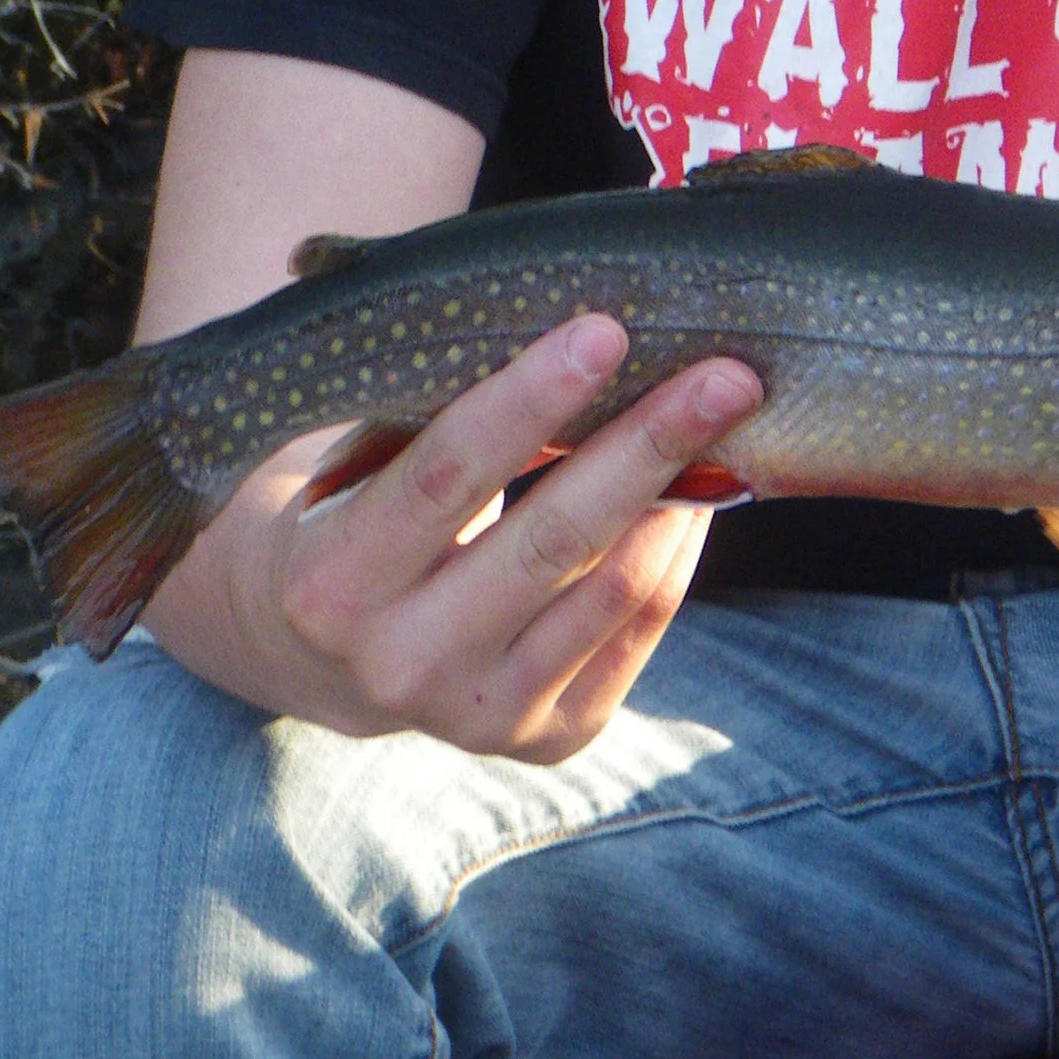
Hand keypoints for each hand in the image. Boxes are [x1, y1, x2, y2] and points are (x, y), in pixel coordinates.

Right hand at [143, 314, 762, 758]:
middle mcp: (400, 665)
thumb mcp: (364, 461)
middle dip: (646, 445)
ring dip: (682, 494)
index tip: (605, 329)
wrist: (328, 655)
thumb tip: (588, 320)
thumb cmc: (360, 511)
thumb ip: (441, 406)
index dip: (527, 402)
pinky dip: (676, 549)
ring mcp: (478, 715)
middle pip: (550, 541)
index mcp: (333, 585)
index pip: (444, 476)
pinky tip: (702, 485)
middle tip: (724, 373)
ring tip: (730, 415)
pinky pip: (638, 629)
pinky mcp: (547, 737)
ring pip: (610, 591)